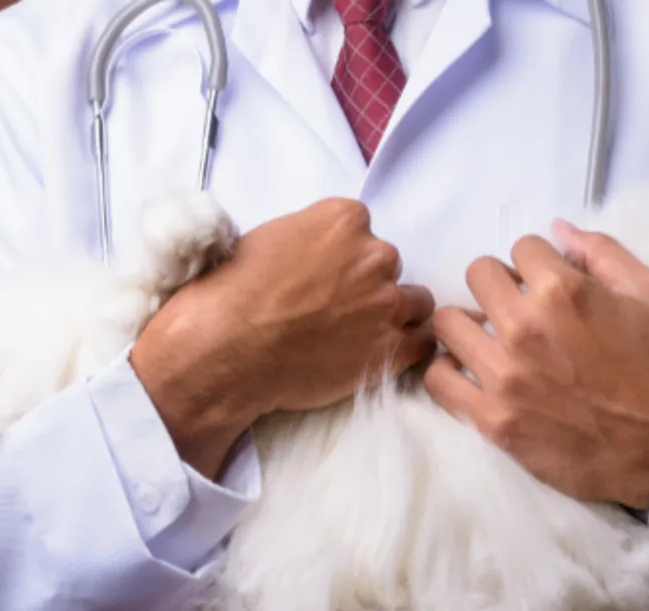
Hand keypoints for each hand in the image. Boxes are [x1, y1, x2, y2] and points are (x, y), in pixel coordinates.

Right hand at [132, 198, 437, 476]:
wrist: (225, 350)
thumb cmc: (231, 294)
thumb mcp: (266, 240)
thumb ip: (308, 240)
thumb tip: (317, 257)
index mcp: (342, 219)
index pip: (361, 229)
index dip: (344, 255)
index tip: (326, 274)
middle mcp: (373, 255)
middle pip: (387, 264)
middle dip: (367, 283)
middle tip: (336, 309)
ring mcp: (387, 303)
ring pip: (415, 301)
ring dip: (393, 314)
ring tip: (360, 334)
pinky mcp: (392, 349)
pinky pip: (423, 342)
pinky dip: (408, 348)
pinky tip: (382, 354)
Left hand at [425, 221, 648, 508]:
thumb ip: (603, 254)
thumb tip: (558, 227)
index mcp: (565, 291)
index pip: (522, 248)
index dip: (540, 265)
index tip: (549, 286)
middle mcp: (526, 327)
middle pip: (478, 274)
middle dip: (501, 286)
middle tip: (520, 311)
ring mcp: (505, 376)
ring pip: (446, 322)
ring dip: (469, 325)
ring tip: (492, 342)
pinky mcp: (494, 420)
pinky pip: (438, 380)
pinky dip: (450, 372)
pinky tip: (474, 376)